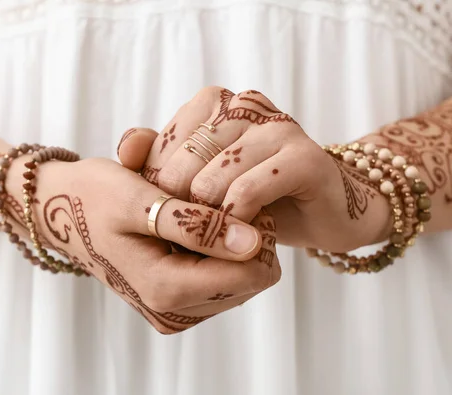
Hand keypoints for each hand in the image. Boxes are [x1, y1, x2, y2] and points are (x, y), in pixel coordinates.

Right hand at [13, 157, 279, 333]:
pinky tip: (196, 228)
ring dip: (232, 245)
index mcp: (166, 289)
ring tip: (204, 213)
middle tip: (219, 202)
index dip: (257, 234)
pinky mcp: (173, 303)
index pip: (250, 274)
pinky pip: (220, 281)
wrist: (59, 209)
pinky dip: (218, 253)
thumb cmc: (93, 197)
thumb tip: (252, 244)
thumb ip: (197, 226)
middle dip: (245, 240)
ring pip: (239, 281)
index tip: (241, 199)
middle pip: (249, 280)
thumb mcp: (142, 201)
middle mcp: (173, 311)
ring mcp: (173, 311)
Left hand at [118, 87, 391, 251]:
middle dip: (180, 205)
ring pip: (213, 178)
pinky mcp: (304, 157)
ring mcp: (277, 127)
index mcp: (216, 101)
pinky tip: (241, 233)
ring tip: (215, 236)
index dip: (159, 185)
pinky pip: (248, 191)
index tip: (169, 214)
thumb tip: (126, 149)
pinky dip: (236, 219)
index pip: (164, 142)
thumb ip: (161, 158)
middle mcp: (245, 104)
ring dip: (208, 217)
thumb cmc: (258, 194)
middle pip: (184, 160)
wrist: (325, 209)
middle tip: (188, 233)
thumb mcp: (202, 176)